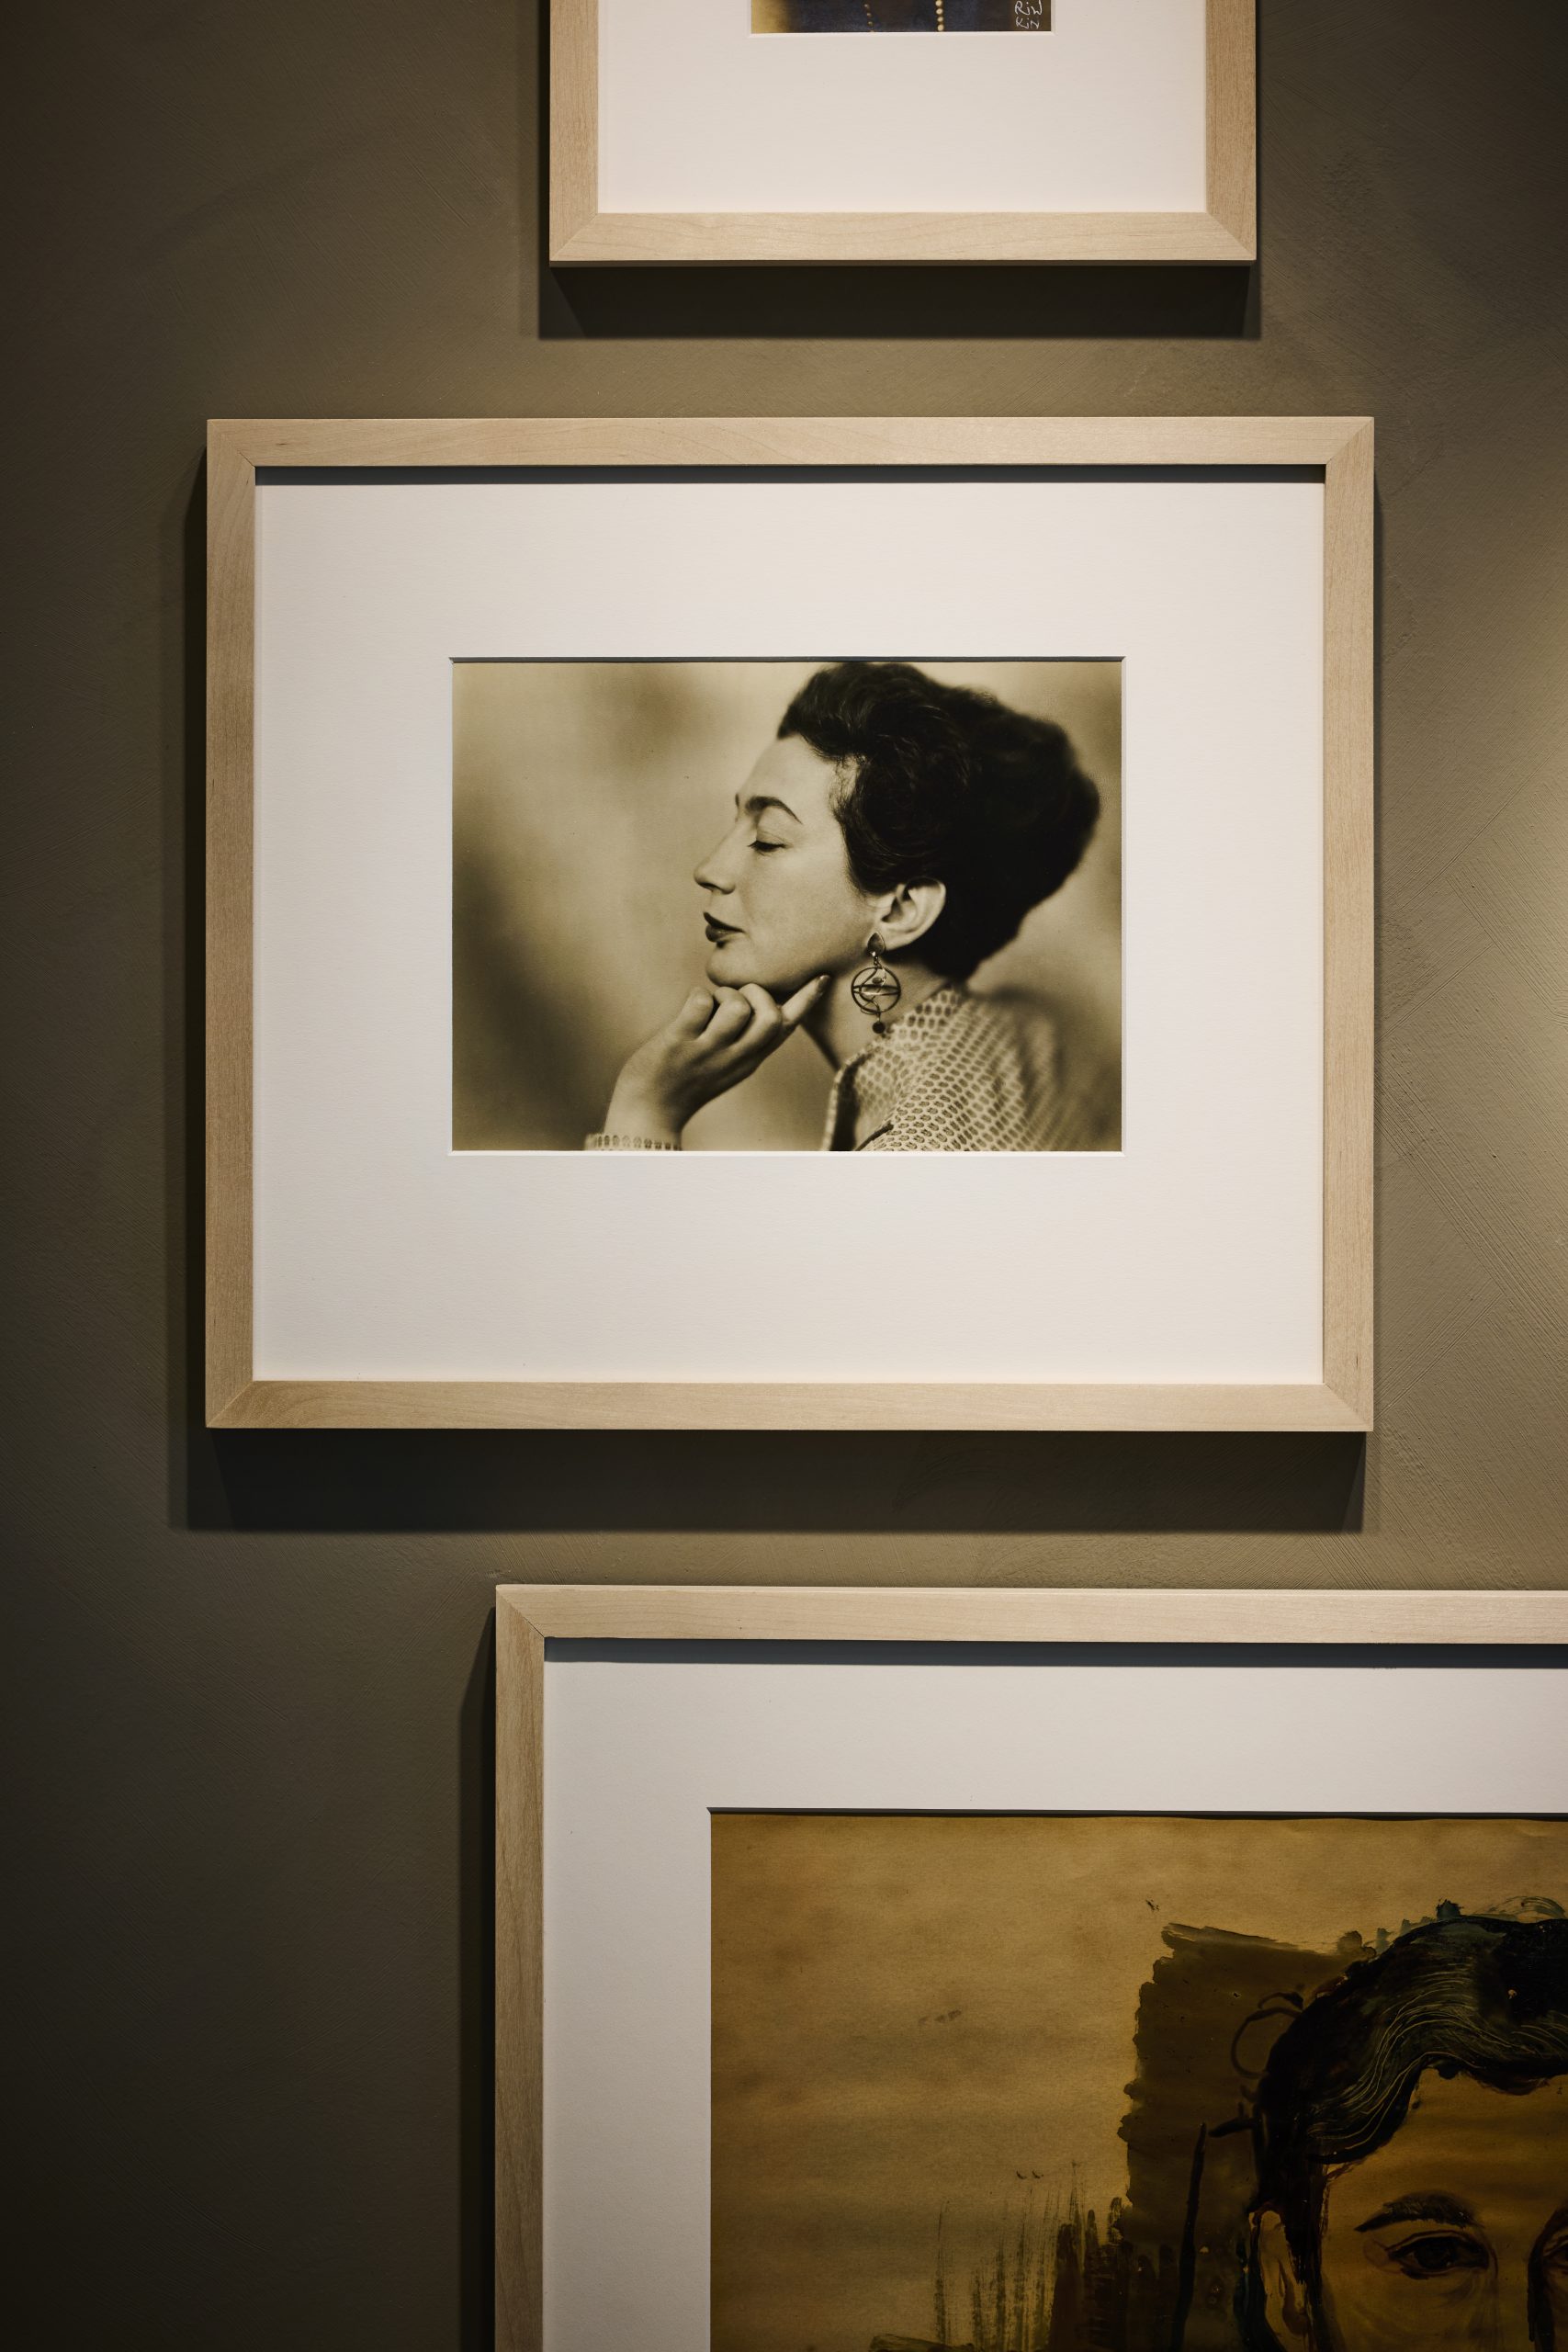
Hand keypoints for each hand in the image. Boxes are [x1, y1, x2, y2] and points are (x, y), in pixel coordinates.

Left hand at [603, 975, 829, 1142]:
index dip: (807, 1001)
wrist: (650, 1110)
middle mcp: (735, 1058)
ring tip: (709, 1006)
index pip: (786, 1028)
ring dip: (724, 993)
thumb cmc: (688, 1079)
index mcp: (750, 1060)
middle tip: (736, 997)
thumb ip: (748, 1039)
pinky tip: (688, 1010)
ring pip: (736, 1006)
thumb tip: (763, 998)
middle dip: (758, 993)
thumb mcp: (729, 1064)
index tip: (823, 977)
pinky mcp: (679, 1043)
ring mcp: (708, 1051)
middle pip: (770, 1017)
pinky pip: (699, 1003)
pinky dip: (696, 996)